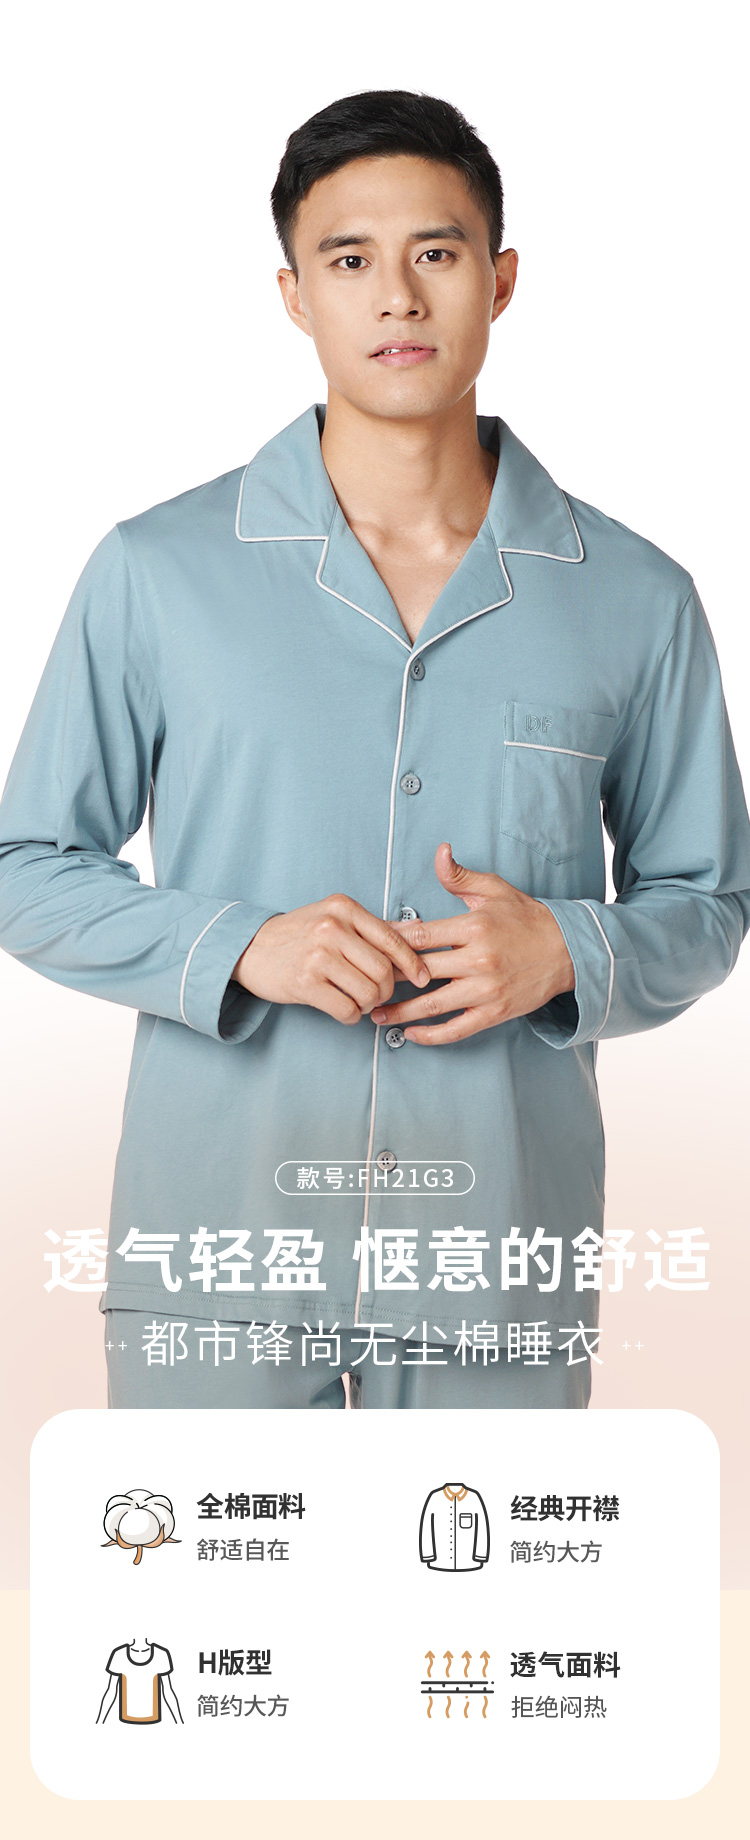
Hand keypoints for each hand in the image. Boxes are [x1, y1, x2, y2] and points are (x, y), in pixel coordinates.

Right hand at [231, 893, 430, 1024]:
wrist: (251, 948)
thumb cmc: (298, 935)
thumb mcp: (335, 918)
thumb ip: (376, 927)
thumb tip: (420, 928)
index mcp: (344, 908)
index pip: (392, 939)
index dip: (413, 964)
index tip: (421, 979)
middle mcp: (331, 927)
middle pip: (383, 971)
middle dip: (386, 990)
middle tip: (376, 994)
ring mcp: (317, 955)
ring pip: (368, 993)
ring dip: (368, 1005)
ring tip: (357, 1000)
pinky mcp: (305, 982)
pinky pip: (347, 1010)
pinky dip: (351, 1016)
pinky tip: (343, 1009)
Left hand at [370, 842, 575, 1043]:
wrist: (567, 950)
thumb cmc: (526, 918)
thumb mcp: (494, 890)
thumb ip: (460, 876)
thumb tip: (439, 852)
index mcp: (473, 928)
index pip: (420, 936)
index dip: (390, 943)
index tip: (369, 947)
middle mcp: (478, 960)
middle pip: (420, 971)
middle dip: (387, 978)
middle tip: (362, 981)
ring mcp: (486, 990)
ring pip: (433, 1005)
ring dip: (400, 1013)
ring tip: (374, 1015)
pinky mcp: (494, 1013)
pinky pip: (457, 1028)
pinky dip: (431, 1035)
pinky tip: (410, 1034)